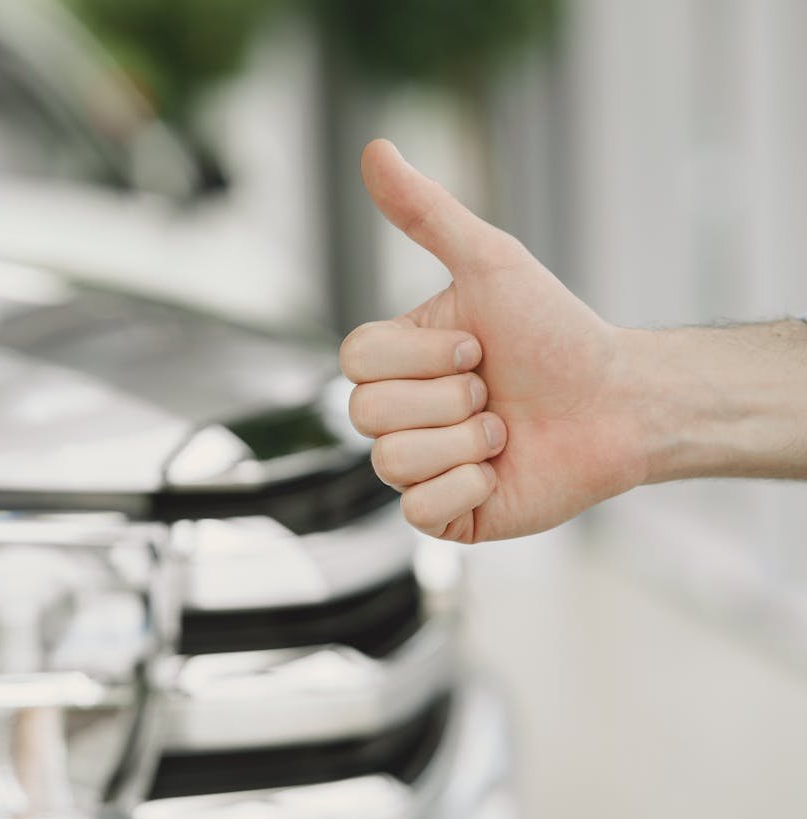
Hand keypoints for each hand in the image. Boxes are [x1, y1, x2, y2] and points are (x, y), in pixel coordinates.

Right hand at [340, 140, 645, 541]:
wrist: (619, 402)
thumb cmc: (557, 332)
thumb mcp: (491, 262)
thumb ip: (426, 213)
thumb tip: (372, 148)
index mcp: (397, 361)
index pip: (353, 362)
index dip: (420, 357)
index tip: (478, 346)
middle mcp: (400, 414)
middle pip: (366, 413)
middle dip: (448, 398)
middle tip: (494, 390)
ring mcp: (420, 468)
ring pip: (390, 463)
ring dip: (464, 440)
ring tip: (503, 429)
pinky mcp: (446, 517)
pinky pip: (418, 512)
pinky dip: (466, 488)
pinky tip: (499, 471)